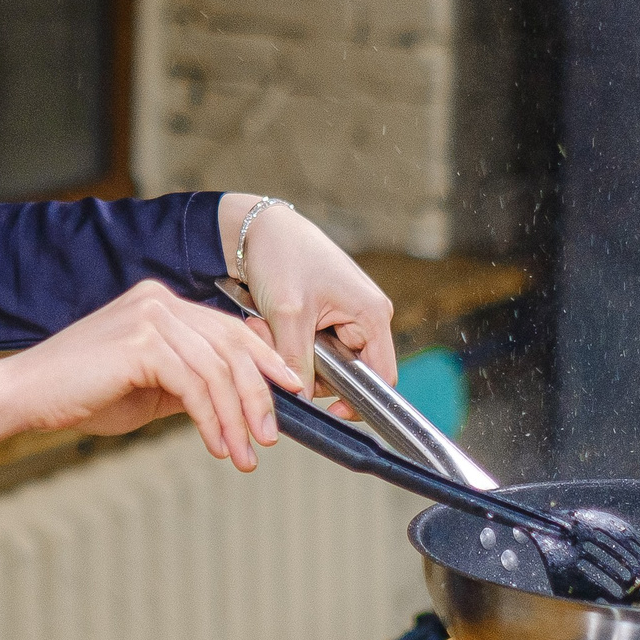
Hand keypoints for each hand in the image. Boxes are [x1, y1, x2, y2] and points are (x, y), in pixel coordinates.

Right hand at [0, 281, 303, 470]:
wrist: (26, 396)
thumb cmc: (80, 395)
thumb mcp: (148, 389)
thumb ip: (190, 384)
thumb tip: (237, 402)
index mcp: (162, 304)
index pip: (229, 329)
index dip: (265, 360)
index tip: (290, 392)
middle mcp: (160, 300)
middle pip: (232, 346)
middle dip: (258, 394)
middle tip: (269, 436)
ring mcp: (150, 317)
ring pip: (218, 369)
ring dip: (237, 417)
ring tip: (245, 453)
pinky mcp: (141, 342)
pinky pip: (194, 385)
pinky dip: (212, 419)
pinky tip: (218, 445)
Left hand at [218, 194, 397, 403]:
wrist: (258, 227)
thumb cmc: (282, 256)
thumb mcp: (288, 314)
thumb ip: (297, 361)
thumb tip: (302, 400)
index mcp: (372, 314)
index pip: (381, 376)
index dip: (358, 400)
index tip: (327, 412)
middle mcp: (365, 317)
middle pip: (348, 372)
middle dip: (308, 369)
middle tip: (274, 345)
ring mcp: (345, 316)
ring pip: (324, 361)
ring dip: (292, 354)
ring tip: (265, 326)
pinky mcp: (325, 315)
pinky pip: (311, 346)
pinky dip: (287, 341)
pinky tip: (265, 322)